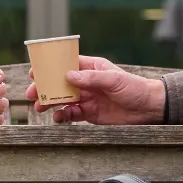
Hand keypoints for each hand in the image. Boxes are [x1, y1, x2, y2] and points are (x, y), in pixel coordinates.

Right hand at [25, 56, 164, 124]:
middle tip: (32, 93)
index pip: (66, 65)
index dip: (50, 67)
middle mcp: (86, 82)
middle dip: (45, 87)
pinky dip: (63, 116)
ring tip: (40, 107)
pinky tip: (58, 118)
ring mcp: (87, 98)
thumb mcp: (114, 79)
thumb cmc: (135, 88)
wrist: (149, 109)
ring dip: (50, 102)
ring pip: (62, 99)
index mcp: (91, 68)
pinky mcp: (90, 114)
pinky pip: (71, 114)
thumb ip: (91, 78)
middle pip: (60, 83)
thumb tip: (68, 75)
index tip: (36, 71)